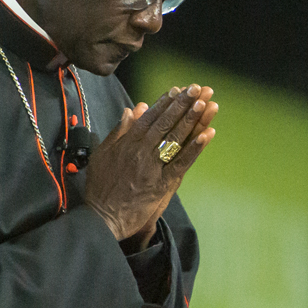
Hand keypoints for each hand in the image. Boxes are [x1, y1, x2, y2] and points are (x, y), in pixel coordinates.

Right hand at [84, 84, 217, 247]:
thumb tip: (132, 109)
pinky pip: (181, 163)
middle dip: (183, 104)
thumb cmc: (100, 187)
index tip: (179, 89)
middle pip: (166, 123)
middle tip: (199, 89)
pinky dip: (195, 148)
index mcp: (127, 143)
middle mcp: (141, 151)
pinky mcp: (161, 184)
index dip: (166, 102)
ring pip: (175, 139)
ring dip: (192, 120)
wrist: (101, 218)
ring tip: (206, 103)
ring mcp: (152, 167)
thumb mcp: (102, 154)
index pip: (150, 117)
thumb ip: (118, 131)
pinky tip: (207, 135)